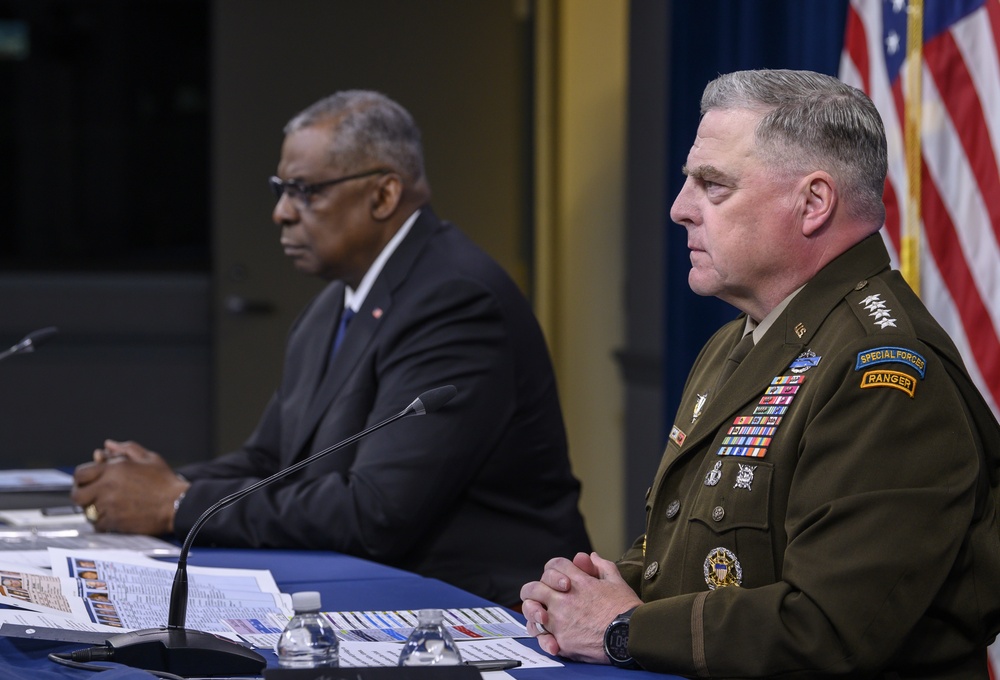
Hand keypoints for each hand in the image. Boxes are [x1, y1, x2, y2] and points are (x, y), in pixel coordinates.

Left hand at [71, 439, 188, 534]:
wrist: (177, 504)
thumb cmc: (165, 481)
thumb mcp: (149, 458)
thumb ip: (126, 449)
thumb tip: (107, 446)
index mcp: (112, 469)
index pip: (80, 474)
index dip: (82, 478)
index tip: (88, 482)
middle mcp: (106, 488)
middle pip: (77, 495)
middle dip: (83, 495)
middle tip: (92, 496)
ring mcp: (108, 506)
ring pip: (87, 511)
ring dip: (93, 509)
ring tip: (107, 507)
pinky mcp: (113, 523)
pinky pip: (97, 525)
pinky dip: (102, 522)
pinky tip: (114, 517)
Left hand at [520, 552, 641, 663]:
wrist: (631, 636)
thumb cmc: (626, 609)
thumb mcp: (616, 581)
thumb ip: (602, 567)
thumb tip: (592, 557)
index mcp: (577, 582)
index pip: (554, 565)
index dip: (554, 570)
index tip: (560, 580)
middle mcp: (564, 599)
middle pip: (534, 588)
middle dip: (535, 590)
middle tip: (542, 596)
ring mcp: (560, 621)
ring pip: (532, 611)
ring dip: (534, 612)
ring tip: (542, 616)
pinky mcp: (561, 641)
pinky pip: (541, 636)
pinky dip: (542, 636)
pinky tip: (548, 636)